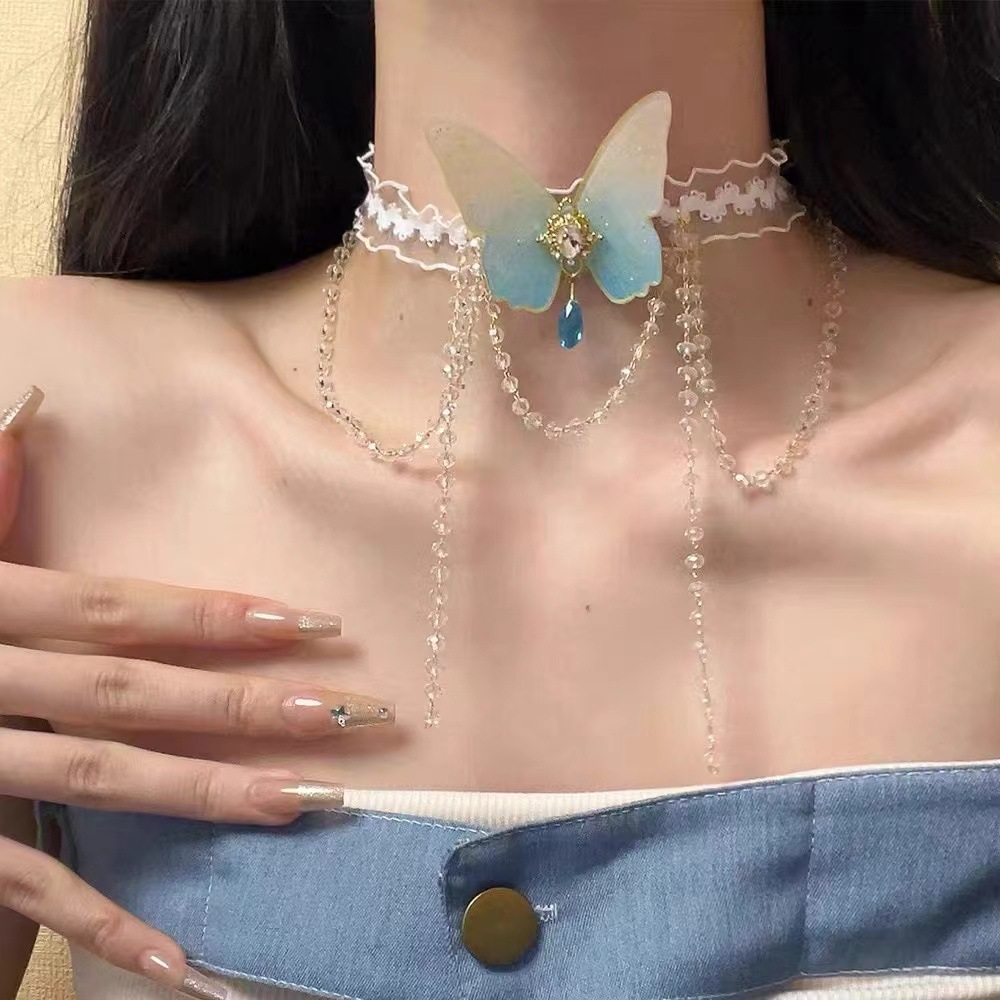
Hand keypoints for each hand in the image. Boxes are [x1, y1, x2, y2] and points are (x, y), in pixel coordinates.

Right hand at [0, 387, 391, 998]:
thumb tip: (31, 405)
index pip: (114, 609)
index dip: (214, 616)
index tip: (313, 624)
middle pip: (126, 694)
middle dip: (242, 705)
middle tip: (350, 715)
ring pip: (95, 780)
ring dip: (205, 795)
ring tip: (304, 804)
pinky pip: (20, 883)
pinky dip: (96, 925)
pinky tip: (180, 958)